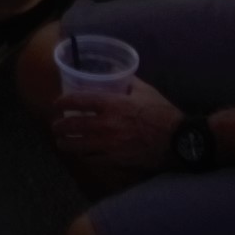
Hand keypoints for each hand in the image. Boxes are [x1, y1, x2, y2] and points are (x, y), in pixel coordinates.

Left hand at [52, 71, 179, 184]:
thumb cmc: (163, 113)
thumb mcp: (145, 91)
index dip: (62, 102)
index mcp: (112, 104)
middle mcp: (106, 125)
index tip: (56, 104)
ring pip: (78, 146)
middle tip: (55, 125)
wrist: (179, 141)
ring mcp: (110, 145)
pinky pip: (92, 160)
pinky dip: (84, 156)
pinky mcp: (116, 161)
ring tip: (61, 142)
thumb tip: (116, 73)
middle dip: (59, 126)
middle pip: (73, 125)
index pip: (78, 101)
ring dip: (66, 143)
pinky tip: (81, 154)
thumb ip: (128, 82)